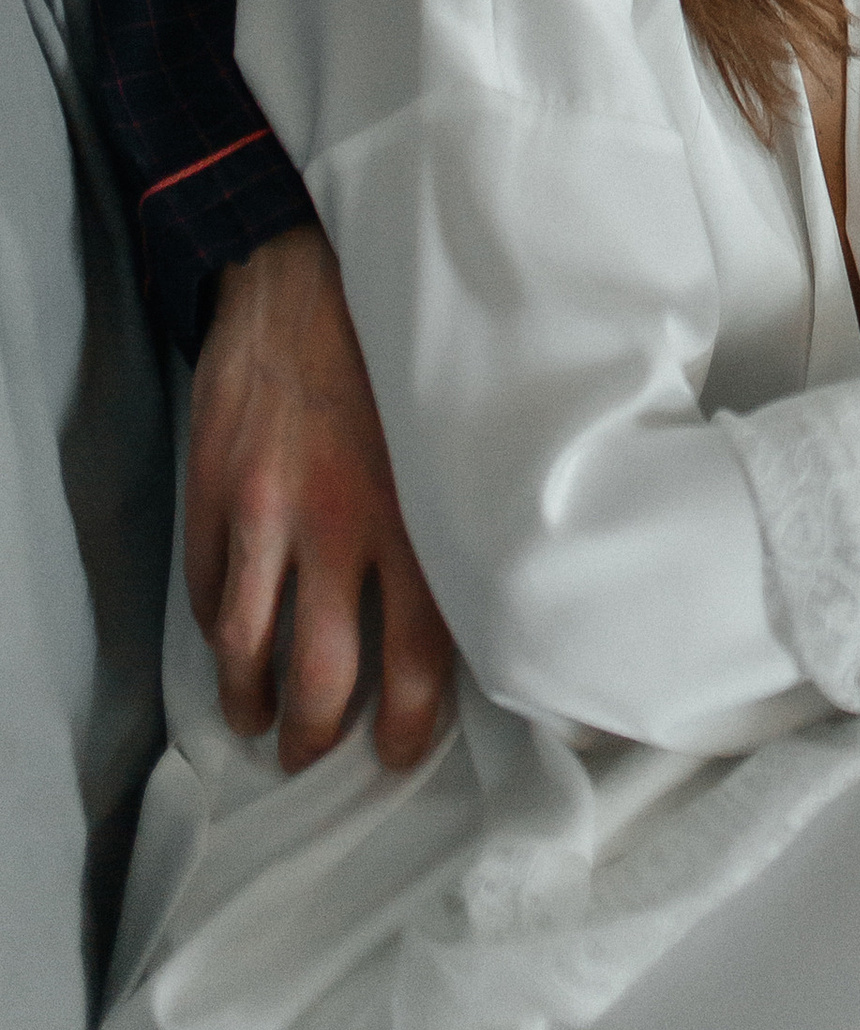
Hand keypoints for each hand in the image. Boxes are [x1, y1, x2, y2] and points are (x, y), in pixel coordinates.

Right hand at [186, 226, 453, 770]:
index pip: (419, 657)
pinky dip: (215, 631)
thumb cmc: (394, 356)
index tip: (401, 751)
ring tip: (260, 717)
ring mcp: (264, 511)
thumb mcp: (449, 435)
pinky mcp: (212, 493)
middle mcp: (337, 524)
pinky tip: (230, 641)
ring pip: (246, 649)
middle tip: (314, 752)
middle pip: (321, 678)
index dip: (409, 725)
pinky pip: (205, 591)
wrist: (305, 277)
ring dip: (251, 700)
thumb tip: (483, 601)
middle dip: (315, 735)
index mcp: (412, 513)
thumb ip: (453, 517)